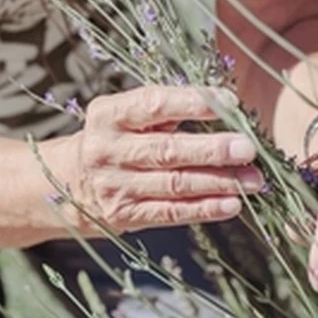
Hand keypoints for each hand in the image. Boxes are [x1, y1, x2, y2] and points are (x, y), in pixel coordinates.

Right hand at [62, 86, 263, 230]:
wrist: (64, 182)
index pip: (154, 105)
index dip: (193, 103)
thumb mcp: (125, 114)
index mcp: (109, 114)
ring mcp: (115, 186)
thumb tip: (227, 108)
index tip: (230, 102)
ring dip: (220, 183)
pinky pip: (171, 213)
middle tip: (249, 148)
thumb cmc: (113, 138)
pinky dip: (205, 209)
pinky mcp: (124, 216)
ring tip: (254, 180)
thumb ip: (165, 109)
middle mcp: (108, 150)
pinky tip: (232, 204)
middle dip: (212, 149)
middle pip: (167, 150)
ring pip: (175, 184)